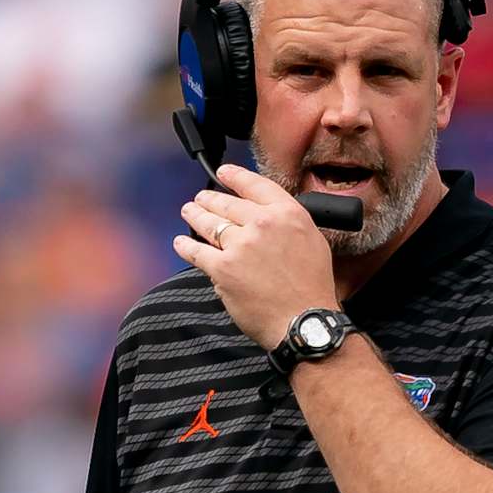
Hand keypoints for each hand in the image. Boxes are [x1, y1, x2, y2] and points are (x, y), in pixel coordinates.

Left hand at [174, 164, 337, 348]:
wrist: (303, 320)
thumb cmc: (312, 288)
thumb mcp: (312, 242)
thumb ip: (289, 224)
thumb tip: (270, 217)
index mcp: (287, 214)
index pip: (254, 185)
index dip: (234, 176)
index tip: (223, 173)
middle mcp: (262, 224)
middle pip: (226, 204)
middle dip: (208, 199)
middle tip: (200, 198)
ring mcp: (240, 245)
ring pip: (209, 224)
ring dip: (195, 215)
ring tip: (188, 212)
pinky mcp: (223, 268)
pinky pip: (197, 252)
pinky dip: (186, 246)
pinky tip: (181, 242)